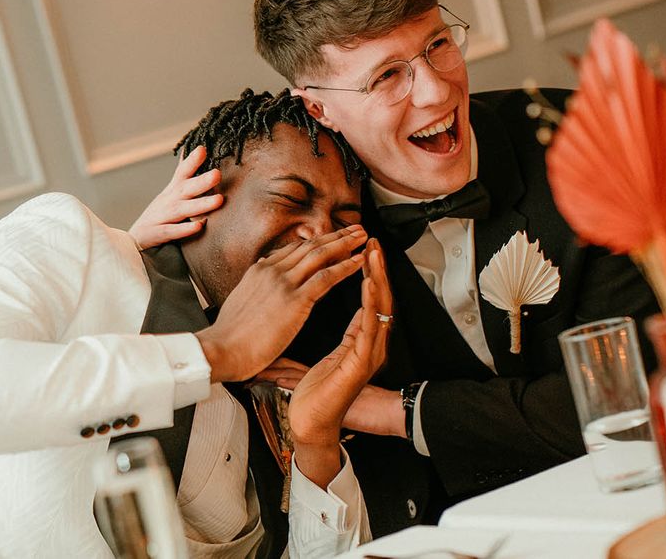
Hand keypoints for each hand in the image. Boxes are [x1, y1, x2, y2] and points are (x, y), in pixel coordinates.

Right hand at [129, 146, 223, 248]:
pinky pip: (172, 231)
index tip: (202, 149)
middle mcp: (168, 201)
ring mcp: (162, 217)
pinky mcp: (157, 234)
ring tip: (219, 200)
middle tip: (217, 173)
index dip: (191, 161)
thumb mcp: (171, 191)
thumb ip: (184, 173)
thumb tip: (198, 150)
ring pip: (182, 210)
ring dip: (200, 204)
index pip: (182, 172)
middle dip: (201, 181)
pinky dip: (184, 229)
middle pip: (186, 189)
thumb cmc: (161, 213)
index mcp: (173, 190)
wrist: (136, 239)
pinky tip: (199, 226)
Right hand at [196, 225, 367, 382]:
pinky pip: (326, 277)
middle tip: (355, 228)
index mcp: (259, 270)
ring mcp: (283, 283)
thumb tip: (263, 276)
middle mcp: (272, 270)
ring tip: (363, 236)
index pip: (293, 249)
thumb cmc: (229, 336)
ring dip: (345, 243)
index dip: (317, 241)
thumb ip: (256, 287)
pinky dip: (345, 266)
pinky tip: (359, 261)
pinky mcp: (294, 300)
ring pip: (320, 255)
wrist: (221, 349)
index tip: (332, 237)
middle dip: (336, 235)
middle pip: (310, 246)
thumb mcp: (241, 301)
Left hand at [256, 241, 403, 438]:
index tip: (356, 248)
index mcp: (354, 340)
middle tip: (370, 240)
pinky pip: (370, 328)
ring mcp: (367, 352)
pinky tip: (370, 284)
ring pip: (379, 308)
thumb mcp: (304, 360)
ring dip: (377, 276)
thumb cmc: (311, 397)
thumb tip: (286, 324)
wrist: (312, 426)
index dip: (362, 273)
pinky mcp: (363, 362)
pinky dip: (371, 303)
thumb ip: (301, 342)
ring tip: (373, 252)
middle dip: (373, 266)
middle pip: (375, 297)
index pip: (363, 299)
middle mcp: (365, 343)